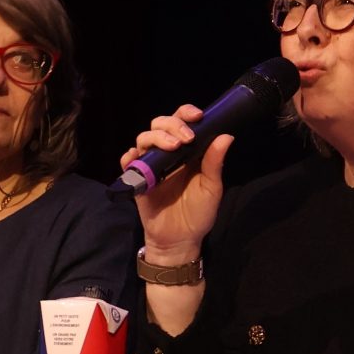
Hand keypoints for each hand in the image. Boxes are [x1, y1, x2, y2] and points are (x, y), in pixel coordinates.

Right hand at [119, 105, 236, 259]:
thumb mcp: (211, 189)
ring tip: (172, 148)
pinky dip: (130, 157)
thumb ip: (215, 163)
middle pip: (160, 124)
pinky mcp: (137, 179)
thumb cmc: (199, 214)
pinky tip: (138, 159)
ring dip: (156, 137)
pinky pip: (127, 162)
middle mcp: (168, 153)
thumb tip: (226, 136)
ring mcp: (151, 165)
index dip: (186, 113)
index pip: (183, 121)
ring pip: (144, 138)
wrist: (179, 241)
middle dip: (172, 124)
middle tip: (186, 138)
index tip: (198, 116)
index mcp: (188, 151)